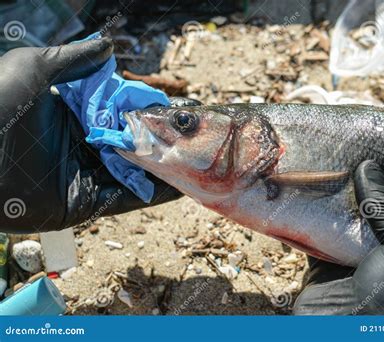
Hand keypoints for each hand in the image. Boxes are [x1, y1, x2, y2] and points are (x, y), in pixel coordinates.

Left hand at [0, 39, 180, 233]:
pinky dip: (152, 194)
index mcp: (72, 112)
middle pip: (131, 142)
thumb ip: (73, 60)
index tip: (174, 109)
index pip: (121, 110)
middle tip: (195, 138)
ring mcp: (84, 174)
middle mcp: (82, 143)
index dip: (147, 110)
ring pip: (133, 171)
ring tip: (197, 164)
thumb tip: (109, 46)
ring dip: (164, 168)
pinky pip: (125, 198)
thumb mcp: (31, 69)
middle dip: (162, 140)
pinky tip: (179, 187)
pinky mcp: (84, 203)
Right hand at [293, 160, 383, 314]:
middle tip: (373, 155)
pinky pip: (322, 230)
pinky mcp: (327, 260)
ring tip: (343, 161)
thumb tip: (368, 168)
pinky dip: (317, 211)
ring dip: (344, 197)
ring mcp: (358, 260)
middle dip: (378, 189)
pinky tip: (316, 186)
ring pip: (352, 220)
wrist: (335, 333)